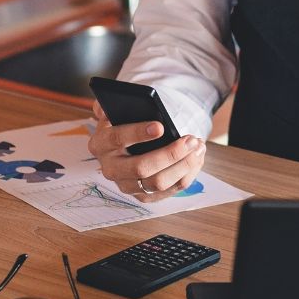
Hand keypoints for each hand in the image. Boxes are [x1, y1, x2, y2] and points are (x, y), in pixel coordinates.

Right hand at [87, 103, 206, 202]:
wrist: (127, 145)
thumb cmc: (126, 124)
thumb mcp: (118, 111)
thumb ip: (115, 103)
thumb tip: (119, 102)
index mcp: (101, 144)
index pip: (117, 139)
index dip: (137, 133)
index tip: (161, 126)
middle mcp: (110, 168)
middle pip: (141, 168)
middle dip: (170, 154)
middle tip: (191, 140)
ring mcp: (126, 185)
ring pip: (158, 182)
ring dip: (183, 165)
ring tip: (198, 147)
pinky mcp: (144, 196)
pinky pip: (169, 190)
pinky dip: (187, 174)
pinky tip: (197, 158)